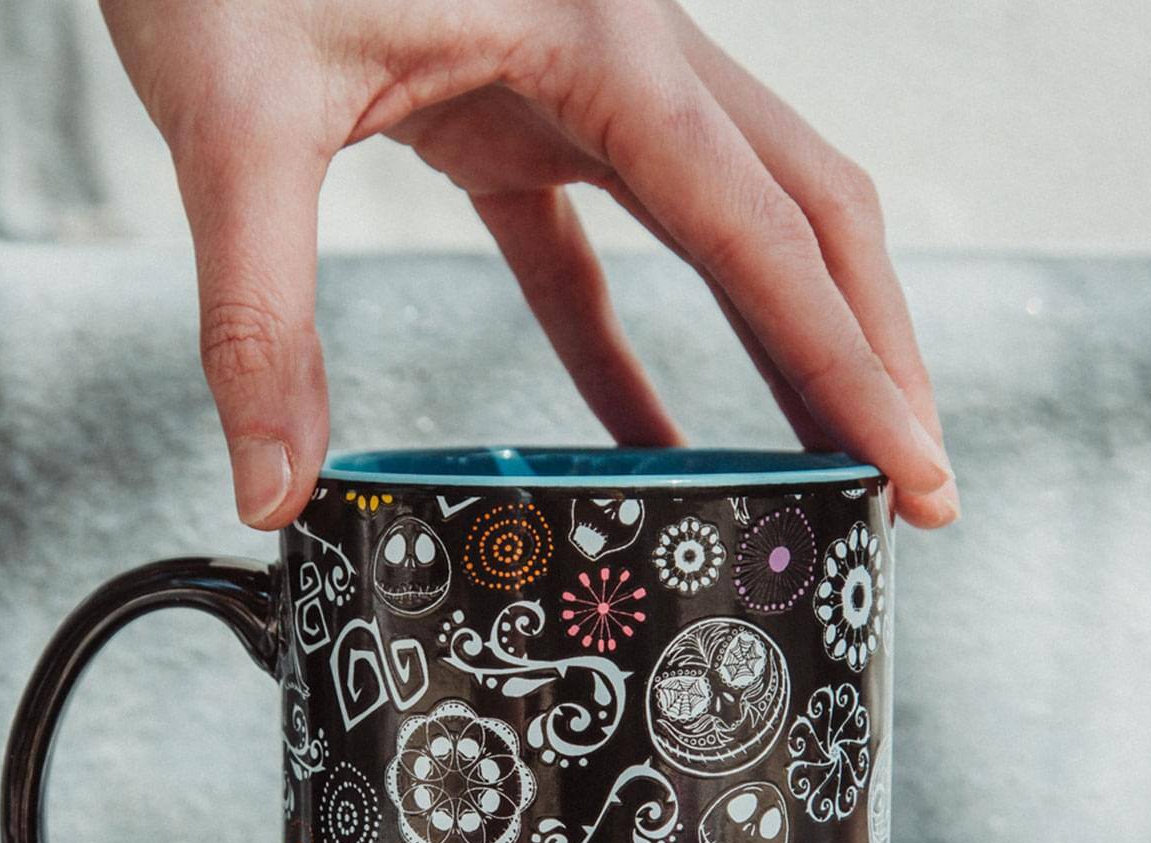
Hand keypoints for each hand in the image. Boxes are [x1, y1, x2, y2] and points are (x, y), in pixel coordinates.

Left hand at [101, 0, 957, 530]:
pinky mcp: (515, 112)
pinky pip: (610, 248)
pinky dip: (636, 350)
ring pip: (738, 218)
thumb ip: (261, 316)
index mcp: (599, 37)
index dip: (846, 363)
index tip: (912, 466)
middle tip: (916, 481)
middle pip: (804, 210)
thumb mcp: (233, 120)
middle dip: (869, 350)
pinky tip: (653, 441)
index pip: (761, 230)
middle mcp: (624, 49)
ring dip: (790, 339)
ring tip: (827, 465)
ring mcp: (579, 81)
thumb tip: (273, 490)